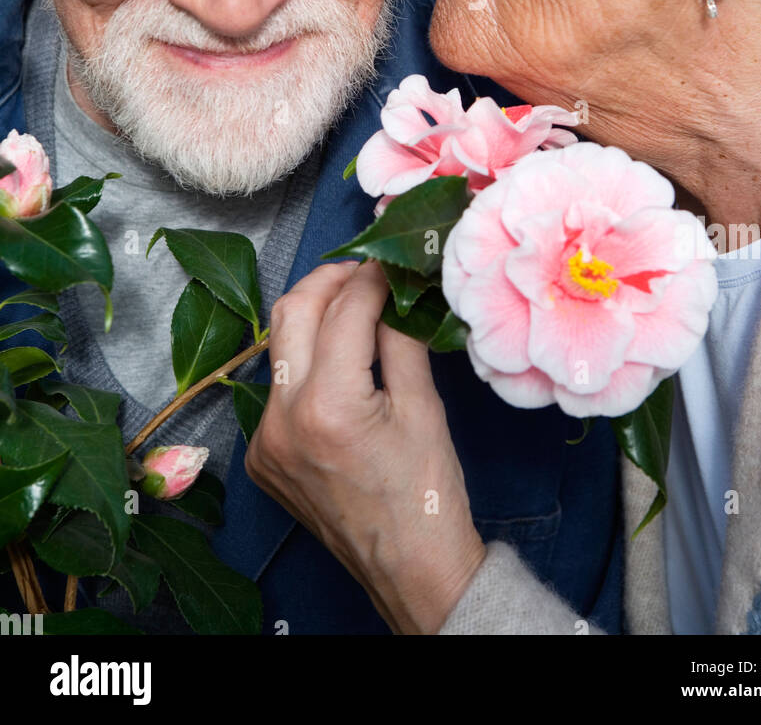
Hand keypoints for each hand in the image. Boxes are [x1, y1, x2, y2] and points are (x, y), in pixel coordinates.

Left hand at [244, 260, 485, 633]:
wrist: (409, 569)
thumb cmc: (426, 495)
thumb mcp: (424, 406)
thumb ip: (400, 337)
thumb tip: (391, 287)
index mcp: (328, 406)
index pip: (345, 310)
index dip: (372, 277)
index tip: (391, 263)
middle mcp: (282, 420)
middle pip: (291, 312)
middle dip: (328, 281)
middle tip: (364, 273)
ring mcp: (265, 441)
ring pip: (280, 349)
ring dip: (314, 321)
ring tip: (355, 313)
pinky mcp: (261, 456)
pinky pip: (279, 391)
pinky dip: (308, 368)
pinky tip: (341, 371)